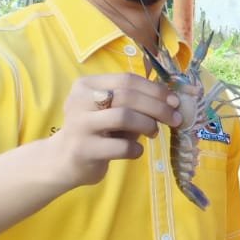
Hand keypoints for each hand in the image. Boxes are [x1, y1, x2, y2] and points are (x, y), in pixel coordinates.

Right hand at [49, 73, 181, 188]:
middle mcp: (79, 101)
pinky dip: (136, 148)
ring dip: (147, 125)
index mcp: (87, 85)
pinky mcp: (83, 149)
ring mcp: (79, 125)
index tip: (175, 101)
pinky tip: (136, 150)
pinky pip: (120, 146)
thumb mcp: (112, 110)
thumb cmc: (97, 131)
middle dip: (158, 107)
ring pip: (123, 116)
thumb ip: (136, 103)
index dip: (155, 89)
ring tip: (153, 133)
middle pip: (127, 96)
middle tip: (175, 119)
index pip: (127, 79)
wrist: (64, 160)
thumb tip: (173, 101)